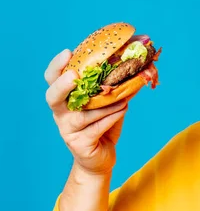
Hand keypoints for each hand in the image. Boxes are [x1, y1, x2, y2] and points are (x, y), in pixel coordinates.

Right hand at [45, 49, 128, 174]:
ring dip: (104, 103)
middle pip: (53, 96)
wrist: (101, 158)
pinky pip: (96, 127)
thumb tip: (136, 66)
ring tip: (123, 97)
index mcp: (64, 99)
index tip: (68, 52)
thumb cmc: (103, 125)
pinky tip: (124, 109)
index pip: (52, 79)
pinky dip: (111, 117)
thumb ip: (116, 87)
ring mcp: (68, 130)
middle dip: (62, 85)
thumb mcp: (109, 103)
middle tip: (74, 75)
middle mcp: (61, 113)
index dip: (57, 66)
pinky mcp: (79, 144)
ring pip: (83, 114)